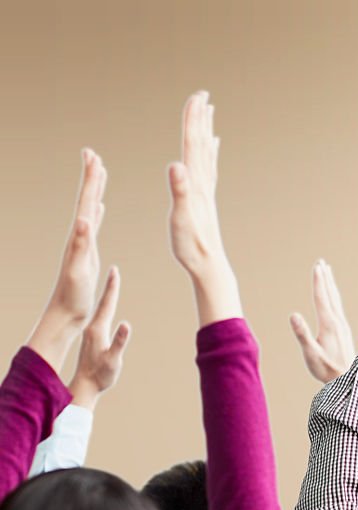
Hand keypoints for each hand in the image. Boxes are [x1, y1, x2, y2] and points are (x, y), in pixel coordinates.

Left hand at [28, 149, 107, 370]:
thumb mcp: (78, 270)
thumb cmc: (72, 295)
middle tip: (92, 154)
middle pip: (86, 200)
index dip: (91, 180)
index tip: (93, 156)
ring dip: (94, 190)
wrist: (65, 314)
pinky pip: (94, 225)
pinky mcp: (87, 252)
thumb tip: (84, 220)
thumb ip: (81, 245)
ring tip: (99, 174)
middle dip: (91, 177)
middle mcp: (79, 236)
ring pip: (90, 209)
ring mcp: (83, 243)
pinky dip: (97, 212)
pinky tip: (99, 209)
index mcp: (79, 237)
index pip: (86, 202)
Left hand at [68, 267, 130, 409]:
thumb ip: (119, 341)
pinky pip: (101, 317)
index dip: (112, 287)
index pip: (107, 304)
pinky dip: (106, 308)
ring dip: (107, 296)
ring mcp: (92, 333)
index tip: (114, 271)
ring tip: (111, 286)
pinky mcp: (93, 339)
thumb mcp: (113, 359)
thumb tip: (126, 324)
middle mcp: (93, 327)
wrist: (85, 385)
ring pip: (101, 309)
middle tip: (114, 271)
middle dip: (110, 287)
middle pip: (104, 303)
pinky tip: (106, 309)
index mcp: (98, 329)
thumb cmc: (100, 374)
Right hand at [168, 91, 225, 276]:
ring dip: (205, 131)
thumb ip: (179, 191)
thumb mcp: (181, 218)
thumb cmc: (191, 245)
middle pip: (201, 143)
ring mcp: (205, 191)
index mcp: (195, 184)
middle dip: (200, 118)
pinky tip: (213, 146)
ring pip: (206, 153)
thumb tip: (177, 165)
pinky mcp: (205, 200)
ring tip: (209, 112)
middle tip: (203, 95)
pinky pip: (208, 168)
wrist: (208, 264)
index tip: (196, 96)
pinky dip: (210, 153)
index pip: (192, 144)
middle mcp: (203, 183)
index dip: (192, 120)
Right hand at [290, 260, 355, 382]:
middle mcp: (338, 322)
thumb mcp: (311, 354)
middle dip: (325, 278)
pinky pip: (338, 308)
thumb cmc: (327, 369)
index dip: (318, 281)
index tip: (317, 266)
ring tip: (327, 273)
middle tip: (321, 262)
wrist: (349, 379)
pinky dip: (334, 297)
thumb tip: (293, 314)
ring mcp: (343, 326)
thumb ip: (302, 334)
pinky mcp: (344, 331)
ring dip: (330, 285)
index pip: (321, 298)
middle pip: (330, 295)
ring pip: (336, 300)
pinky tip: (333, 298)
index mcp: (329, 324)